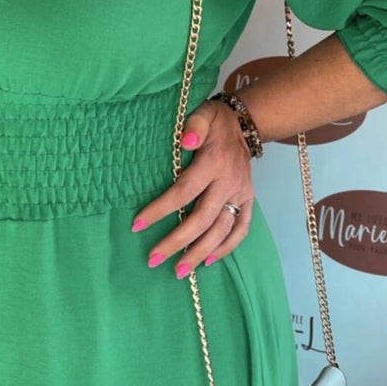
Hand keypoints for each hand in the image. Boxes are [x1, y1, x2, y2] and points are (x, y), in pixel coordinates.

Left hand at [131, 100, 254, 278]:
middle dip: (177, 241)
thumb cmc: (214, 122)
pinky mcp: (249, 200)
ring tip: (179, 271)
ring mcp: (241, 193)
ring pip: (221, 230)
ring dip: (200, 252)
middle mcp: (229, 181)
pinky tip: (208, 261)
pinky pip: (241, 229)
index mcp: (213, 162)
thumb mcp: (202, 114)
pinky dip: (226, 248)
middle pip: (202, 218)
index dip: (160, 209)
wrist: (244, 124)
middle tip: (154, 259)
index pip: (184, 191)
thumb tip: (184, 143)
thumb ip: (193, 127)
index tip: (137, 225)